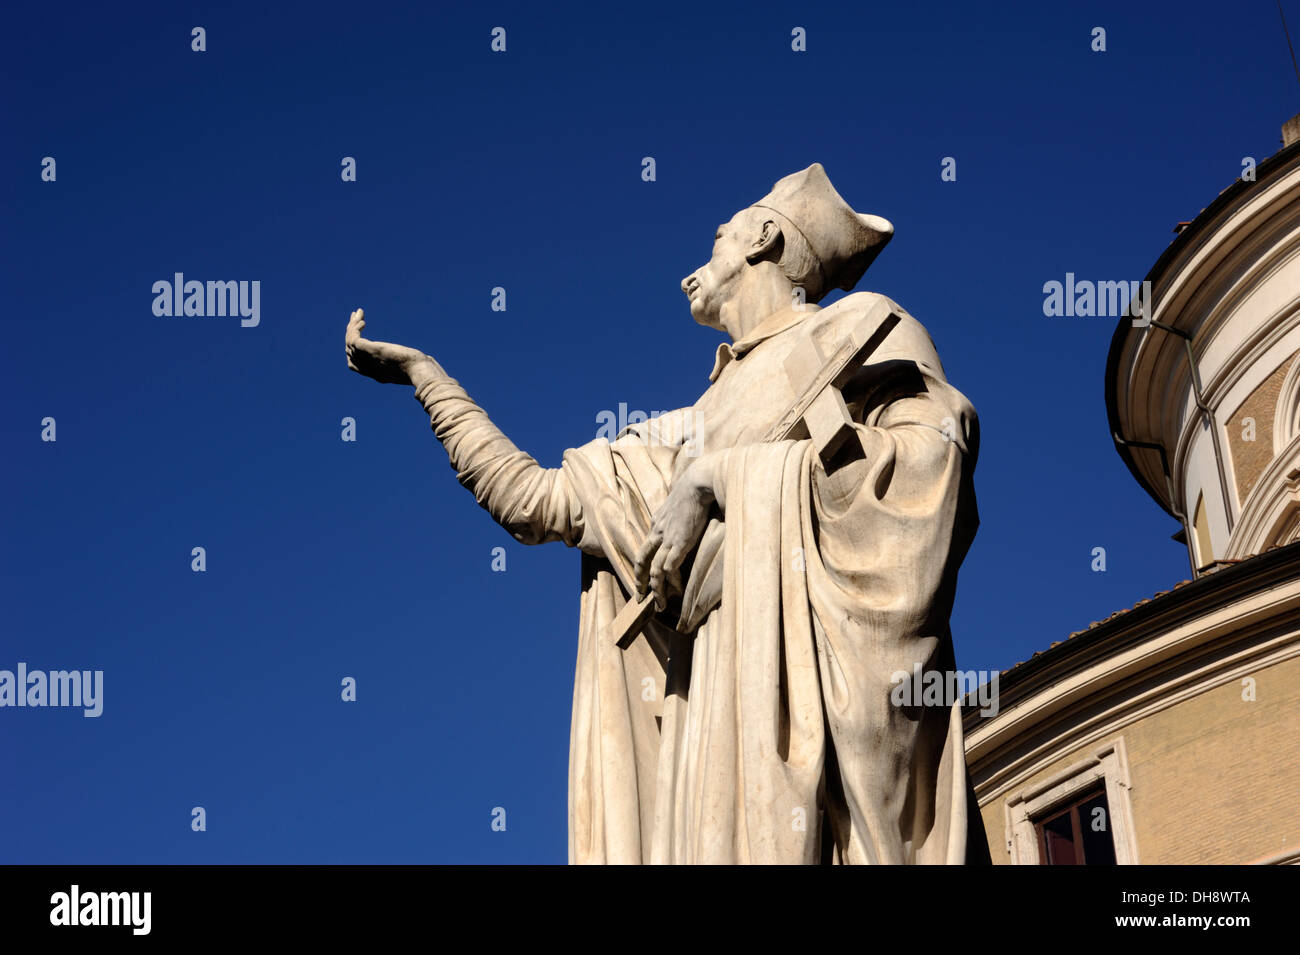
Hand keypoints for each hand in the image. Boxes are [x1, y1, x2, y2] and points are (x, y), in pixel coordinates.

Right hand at [345, 309, 442, 385]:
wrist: (420, 370)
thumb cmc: (420, 370)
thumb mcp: (410, 369)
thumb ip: (407, 365)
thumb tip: (423, 359)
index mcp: (375, 374)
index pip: (354, 364)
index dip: (353, 349)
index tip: (359, 334)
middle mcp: (368, 369)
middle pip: (349, 351)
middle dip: (350, 333)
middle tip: (355, 318)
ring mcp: (367, 360)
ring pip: (349, 343)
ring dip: (352, 326)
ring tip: (358, 313)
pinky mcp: (370, 350)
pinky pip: (353, 339)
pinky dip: (354, 329)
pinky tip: (362, 320)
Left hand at [633, 457, 717, 610]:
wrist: (698, 482)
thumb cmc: (695, 487)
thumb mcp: (681, 500)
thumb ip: (679, 512)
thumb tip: (686, 514)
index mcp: (658, 522)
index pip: (647, 547)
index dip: (645, 563)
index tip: (647, 575)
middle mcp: (658, 531)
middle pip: (642, 560)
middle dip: (640, 580)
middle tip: (640, 597)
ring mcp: (667, 538)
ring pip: (654, 570)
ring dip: (656, 590)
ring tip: (660, 605)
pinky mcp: (679, 543)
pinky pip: (669, 568)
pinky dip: (672, 581)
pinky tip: (677, 590)